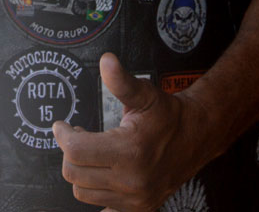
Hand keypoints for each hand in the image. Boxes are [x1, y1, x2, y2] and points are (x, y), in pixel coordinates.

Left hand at [54, 52, 212, 211]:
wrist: (196, 137)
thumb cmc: (169, 116)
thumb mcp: (146, 94)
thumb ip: (121, 81)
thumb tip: (106, 62)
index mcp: (131, 152)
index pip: (76, 151)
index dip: (63, 135)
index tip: (62, 126)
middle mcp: (132, 181)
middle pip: (74, 173)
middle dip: (69, 152)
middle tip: (76, 136)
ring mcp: (134, 198)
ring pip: (82, 192)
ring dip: (80, 171)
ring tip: (90, 153)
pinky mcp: (137, 208)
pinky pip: (101, 208)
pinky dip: (95, 193)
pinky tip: (99, 176)